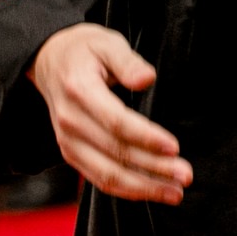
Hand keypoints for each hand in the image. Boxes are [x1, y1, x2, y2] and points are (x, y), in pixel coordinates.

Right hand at [30, 24, 191, 203]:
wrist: (50, 61)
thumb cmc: (86, 50)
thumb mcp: (108, 43)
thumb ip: (128, 62)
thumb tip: (147, 79)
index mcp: (80, 90)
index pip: (116, 122)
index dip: (146, 138)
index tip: (175, 147)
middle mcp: (69, 122)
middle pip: (115, 153)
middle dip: (153, 169)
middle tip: (186, 175)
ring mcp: (67, 142)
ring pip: (107, 175)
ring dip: (143, 187)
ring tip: (175, 192)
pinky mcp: (71, 154)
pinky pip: (99, 179)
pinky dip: (127, 190)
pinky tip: (152, 191)